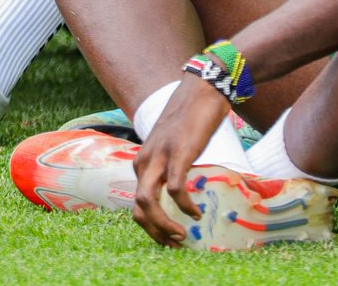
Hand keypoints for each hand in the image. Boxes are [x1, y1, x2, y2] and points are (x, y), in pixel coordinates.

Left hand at [131, 75, 230, 246]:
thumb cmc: (189, 121)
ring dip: (164, 224)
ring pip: (148, 200)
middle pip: (138, 207)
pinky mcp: (178, 152)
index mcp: (142, 163)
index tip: (169, 239)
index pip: (137, 203)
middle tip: (175, 244)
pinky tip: (195, 212)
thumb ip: (170, 169)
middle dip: (154, 231)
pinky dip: (184, 205)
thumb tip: (180, 193)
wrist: (201, 92)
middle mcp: (145, 161)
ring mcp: (159, 156)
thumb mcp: (173, 149)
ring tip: (182, 235)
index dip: (150, 226)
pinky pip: (175, 188)